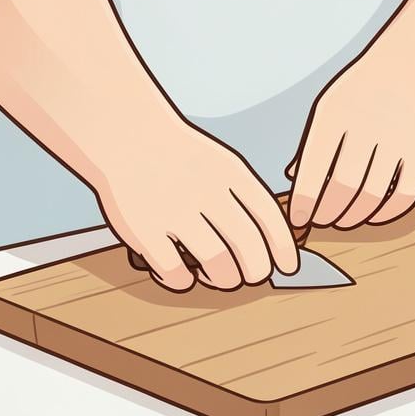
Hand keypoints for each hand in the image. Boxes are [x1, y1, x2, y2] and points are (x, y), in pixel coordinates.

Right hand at [94, 118, 298, 291]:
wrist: (125, 134)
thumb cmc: (182, 158)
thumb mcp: (224, 164)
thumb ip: (248, 200)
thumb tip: (276, 246)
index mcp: (231, 174)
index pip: (269, 218)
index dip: (284, 248)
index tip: (288, 267)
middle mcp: (206, 191)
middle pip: (249, 248)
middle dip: (257, 271)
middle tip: (251, 275)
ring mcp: (173, 210)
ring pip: (218, 264)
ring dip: (225, 279)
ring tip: (221, 277)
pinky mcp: (142, 229)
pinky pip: (175, 272)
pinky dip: (184, 281)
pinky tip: (184, 275)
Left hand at [288, 54, 414, 229]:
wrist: (411, 67)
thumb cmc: (361, 93)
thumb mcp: (328, 107)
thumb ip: (311, 144)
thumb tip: (292, 181)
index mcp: (335, 115)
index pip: (314, 170)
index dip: (304, 203)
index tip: (299, 219)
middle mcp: (367, 126)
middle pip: (344, 189)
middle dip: (328, 214)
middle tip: (322, 221)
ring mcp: (399, 140)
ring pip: (373, 197)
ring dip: (354, 217)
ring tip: (344, 220)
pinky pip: (404, 196)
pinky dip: (386, 213)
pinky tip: (373, 214)